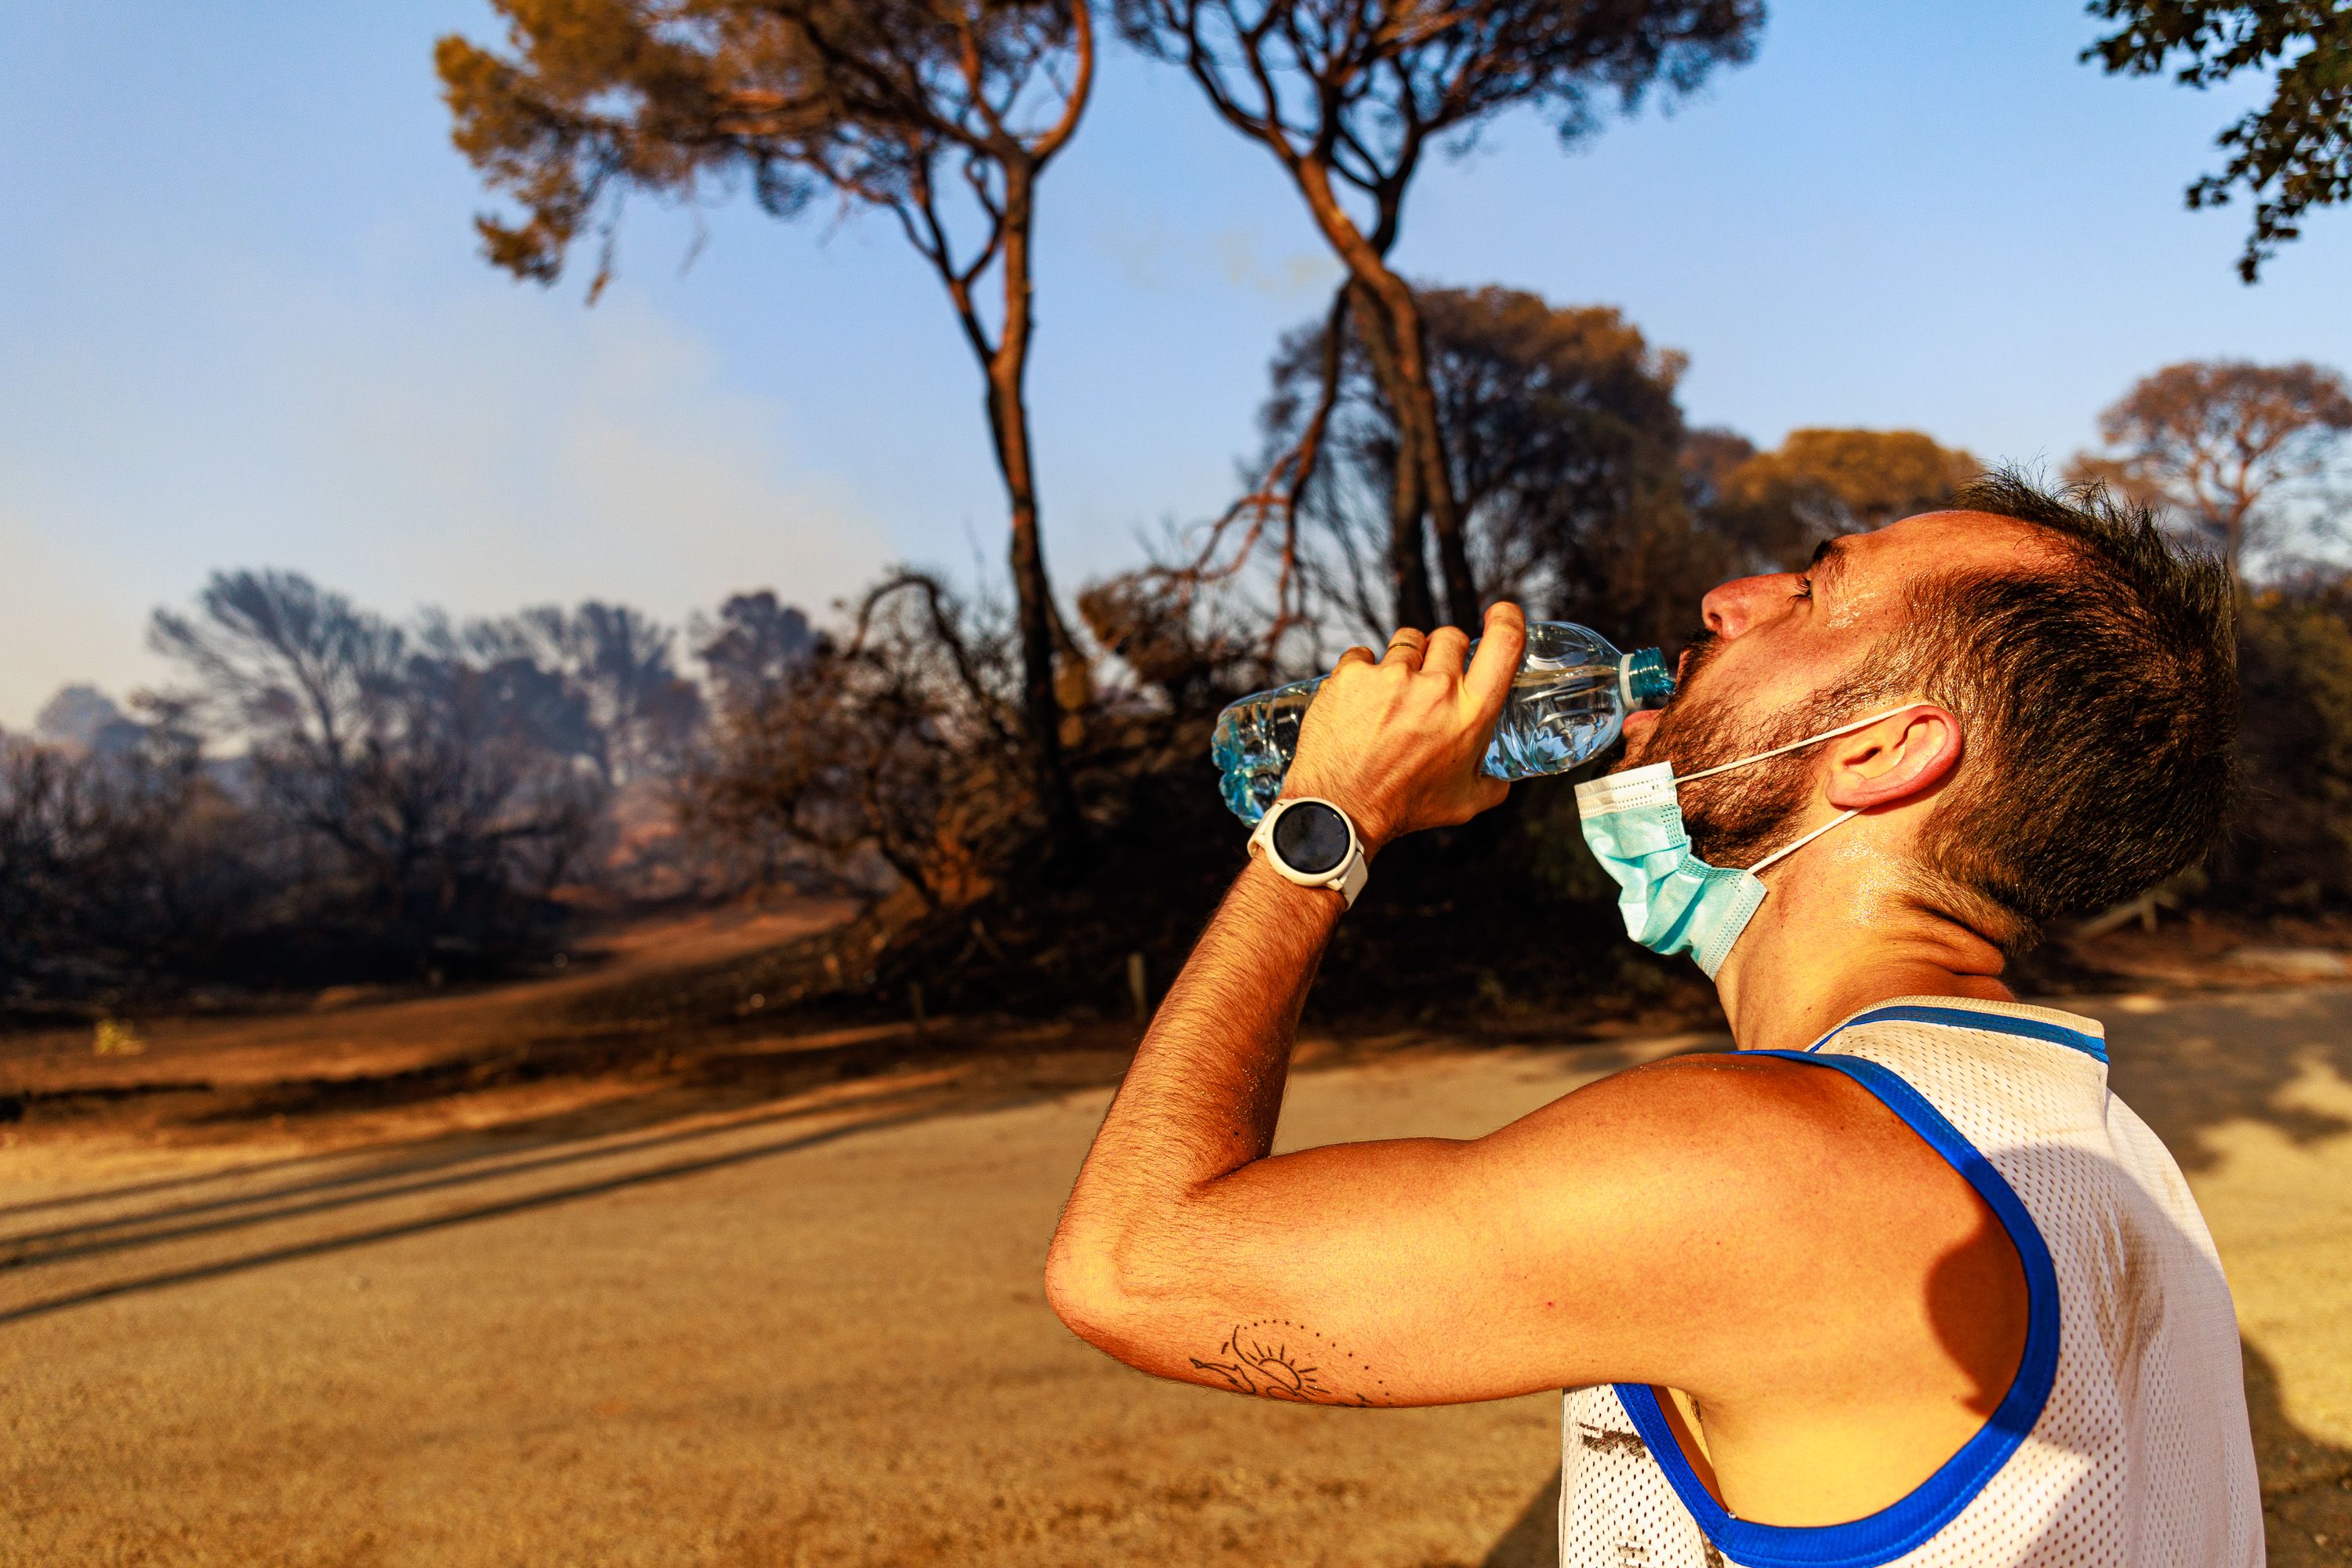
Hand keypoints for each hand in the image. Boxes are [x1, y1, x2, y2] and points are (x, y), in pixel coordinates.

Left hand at [1282, 602, 1525, 854]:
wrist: (1340, 811)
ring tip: (1390, 694)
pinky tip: (1360, 700)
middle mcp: (1436, 689)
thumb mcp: (1465, 802)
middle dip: (1442, 653)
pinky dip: (1362, 672)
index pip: (1504, 644)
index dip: (1507, 619)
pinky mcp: (1352, 675)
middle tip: (1428, 682)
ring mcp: (1392, 678)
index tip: (1501, 613)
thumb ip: (1493, 783)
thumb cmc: (1403, 807)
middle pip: (1450, 636)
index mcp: (1471, 714)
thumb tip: (1504, 778)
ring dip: (1403, 660)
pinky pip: (1363, 654)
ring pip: (1407, 641)